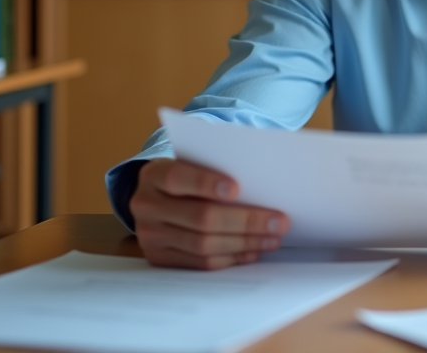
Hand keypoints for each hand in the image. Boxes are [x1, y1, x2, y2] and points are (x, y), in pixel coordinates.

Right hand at [129, 158, 289, 269]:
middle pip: (200, 217)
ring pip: (203, 244)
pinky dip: (230, 258)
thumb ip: (217, 169)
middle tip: (279, 221)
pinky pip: (200, 263)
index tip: (237, 188)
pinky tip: (252, 252)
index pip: (179, 178)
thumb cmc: (186, 177)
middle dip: (246, 220)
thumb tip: (263, 184)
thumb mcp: (192, 164)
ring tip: (273, 238)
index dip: (206, 183)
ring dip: (244, 243)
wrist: (154, 199)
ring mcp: (151, 236)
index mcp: (155, 175)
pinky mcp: (160, 258)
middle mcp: (147, 206)